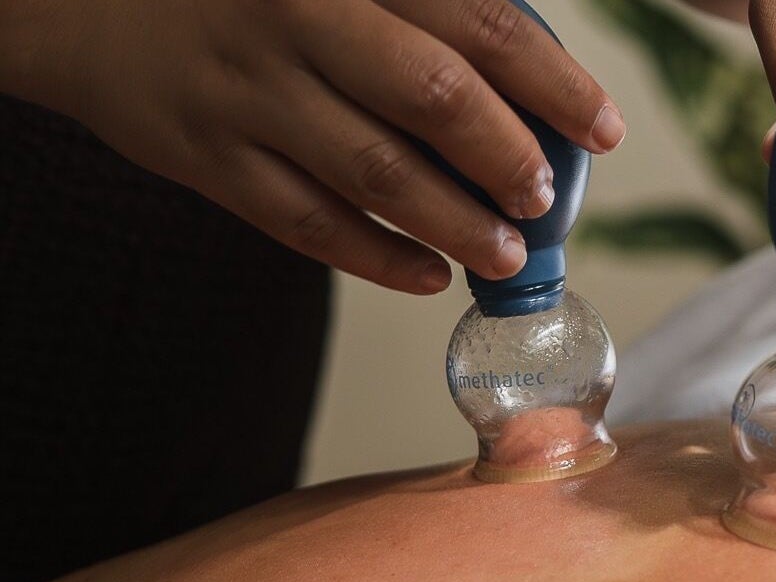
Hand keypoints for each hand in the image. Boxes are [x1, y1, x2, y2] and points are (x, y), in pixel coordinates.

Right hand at [1, 0, 625, 292]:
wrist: (86, 2)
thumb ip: (422, 6)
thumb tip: (524, 60)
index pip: (477, 23)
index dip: (552, 83)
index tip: (601, 130)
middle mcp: (296, 22)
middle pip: (431, 97)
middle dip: (506, 157)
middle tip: (542, 198)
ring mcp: (247, 94)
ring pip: (372, 173)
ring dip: (453, 224)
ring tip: (505, 252)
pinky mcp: (207, 159)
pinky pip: (304, 225)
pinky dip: (375, 258)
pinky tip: (426, 274)